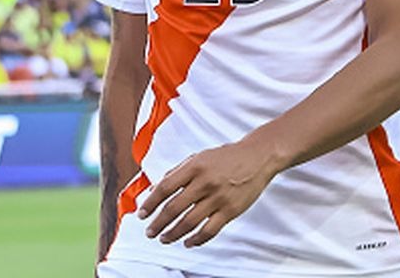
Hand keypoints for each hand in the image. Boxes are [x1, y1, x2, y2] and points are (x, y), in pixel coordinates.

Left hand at [137, 139, 279, 247]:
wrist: (256, 157)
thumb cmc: (226, 157)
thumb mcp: (198, 157)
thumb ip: (176, 172)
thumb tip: (154, 189)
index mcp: (194, 166)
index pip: (165, 188)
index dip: (150, 203)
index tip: (142, 214)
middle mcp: (205, 182)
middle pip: (174, 208)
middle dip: (158, 223)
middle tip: (150, 231)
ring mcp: (218, 197)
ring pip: (189, 222)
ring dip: (173, 234)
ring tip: (165, 238)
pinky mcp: (230, 210)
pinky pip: (209, 230)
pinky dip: (196, 240)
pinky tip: (188, 242)